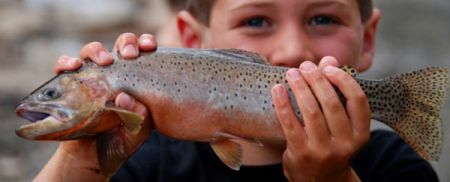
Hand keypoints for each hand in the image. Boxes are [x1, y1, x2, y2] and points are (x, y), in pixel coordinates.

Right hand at [34, 33, 156, 180]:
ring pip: (92, 51)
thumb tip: (123, 96)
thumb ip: (139, 117)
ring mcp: (92, 76)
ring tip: (104, 61)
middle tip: (129, 55)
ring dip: (96, 50)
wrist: (93, 157)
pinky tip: (72, 67)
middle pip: (120, 45)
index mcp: (136, 78)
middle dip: (126, 43)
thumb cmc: (121, 140)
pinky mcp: (69, 84)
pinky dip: (65, 62)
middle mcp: (115, 72)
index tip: (149, 46)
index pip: (143, 52)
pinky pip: (63, 67)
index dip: (145, 42)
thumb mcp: (137, 132)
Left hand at [271, 57, 369, 181]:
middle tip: (304, 66)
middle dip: (317, 80)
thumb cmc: (331, 144)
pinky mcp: (301, 153)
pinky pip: (290, 123)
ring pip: (311, 112)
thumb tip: (329, 59)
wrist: (320, 180)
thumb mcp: (340, 123)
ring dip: (300, 88)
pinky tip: (278, 89)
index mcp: (360, 133)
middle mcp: (345, 143)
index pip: (358, 100)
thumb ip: (336, 91)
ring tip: (291, 73)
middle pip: (331, 103)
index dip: (343, 80)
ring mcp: (323, 150)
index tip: (328, 67)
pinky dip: (283, 103)